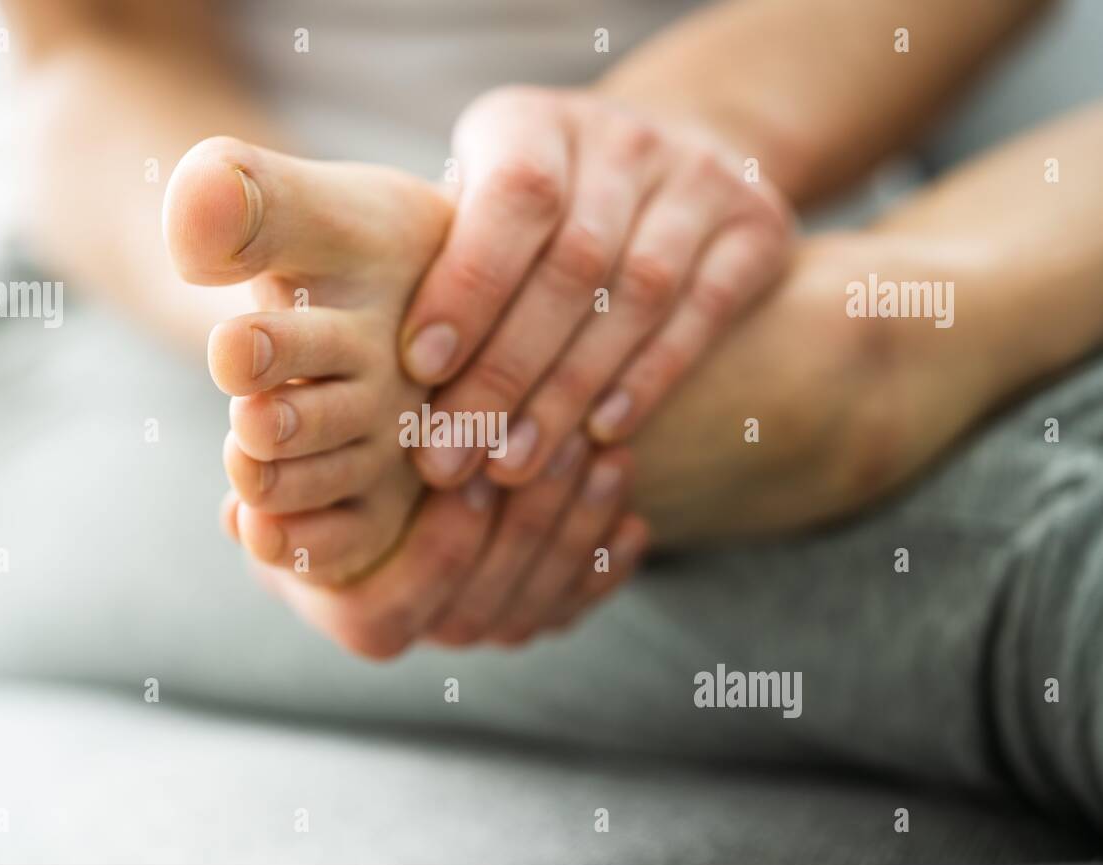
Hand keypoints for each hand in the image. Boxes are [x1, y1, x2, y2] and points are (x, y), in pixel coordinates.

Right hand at [225, 442, 648, 658]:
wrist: (372, 462)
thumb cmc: (324, 447)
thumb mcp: (287, 455)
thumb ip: (270, 480)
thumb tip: (244, 514)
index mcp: (356, 615)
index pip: (408, 601)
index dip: (445, 543)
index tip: (477, 476)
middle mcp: (424, 633)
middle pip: (488, 603)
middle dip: (531, 526)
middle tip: (566, 451)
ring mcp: (482, 625)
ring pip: (540, 602)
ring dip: (578, 535)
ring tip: (608, 461)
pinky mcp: (531, 607)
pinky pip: (574, 602)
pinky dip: (606, 565)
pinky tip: (634, 516)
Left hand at [400, 85, 793, 487]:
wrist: (673, 154)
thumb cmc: (537, 209)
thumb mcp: (479, 200)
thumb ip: (445, 259)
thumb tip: (384, 372)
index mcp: (534, 123)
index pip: (511, 199)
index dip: (468, 285)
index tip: (420, 370)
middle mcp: (622, 139)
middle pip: (571, 264)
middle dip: (505, 371)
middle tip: (453, 454)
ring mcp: (699, 178)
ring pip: (635, 298)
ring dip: (568, 393)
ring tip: (514, 465)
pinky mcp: (756, 228)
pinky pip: (700, 315)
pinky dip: (646, 380)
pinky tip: (600, 435)